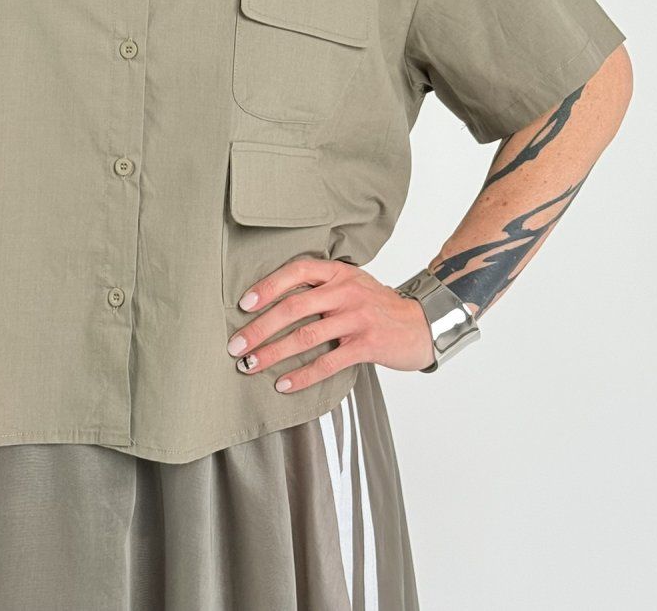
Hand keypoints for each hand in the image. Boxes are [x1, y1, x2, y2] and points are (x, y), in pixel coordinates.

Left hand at [225, 257, 435, 391]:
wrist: (421, 324)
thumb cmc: (376, 305)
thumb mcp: (351, 284)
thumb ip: (320, 287)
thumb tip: (272, 302)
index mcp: (338, 272)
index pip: (296, 271)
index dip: (267, 286)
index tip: (243, 305)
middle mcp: (346, 291)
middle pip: (294, 306)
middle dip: (259, 327)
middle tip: (235, 345)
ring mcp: (357, 317)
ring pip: (306, 336)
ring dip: (273, 353)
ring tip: (250, 365)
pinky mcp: (366, 345)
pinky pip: (327, 362)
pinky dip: (302, 375)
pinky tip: (283, 384)